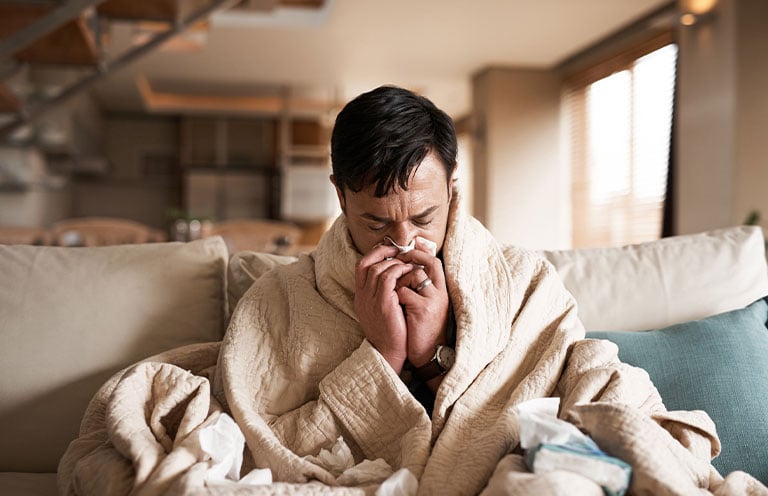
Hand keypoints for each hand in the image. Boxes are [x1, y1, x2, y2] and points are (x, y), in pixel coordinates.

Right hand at [354, 244, 416, 372]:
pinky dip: (399, 270)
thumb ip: (383, 293)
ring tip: (408, 262)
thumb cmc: (391, 332)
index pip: (360, 266)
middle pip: (367, 263)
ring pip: (378, 268)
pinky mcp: (382, 303)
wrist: (389, 353)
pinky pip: (388, 277)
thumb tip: (395, 275)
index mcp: (360, 297)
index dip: (373, 254)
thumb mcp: (381, 310)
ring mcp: (370, 300)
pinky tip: (410, 271)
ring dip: (394, 262)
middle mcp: (361, 296)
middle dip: (384, 253)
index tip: (389, 250)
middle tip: (400, 251)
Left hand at [395, 238, 449, 368]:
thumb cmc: (422, 329)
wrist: (427, 354)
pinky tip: (394, 305)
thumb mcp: (426, 306)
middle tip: (395, 263)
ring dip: (399, 281)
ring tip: (394, 293)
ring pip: (414, 275)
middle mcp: (440, 292)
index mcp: (441, 290)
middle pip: (429, 263)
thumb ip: (420, 288)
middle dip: (411, 260)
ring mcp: (433, 300)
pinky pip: (403, 291)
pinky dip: (395, 296)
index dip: (420, 253)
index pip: (434, 261)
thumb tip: (406, 269)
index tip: (404, 253)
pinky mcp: (423, 309)